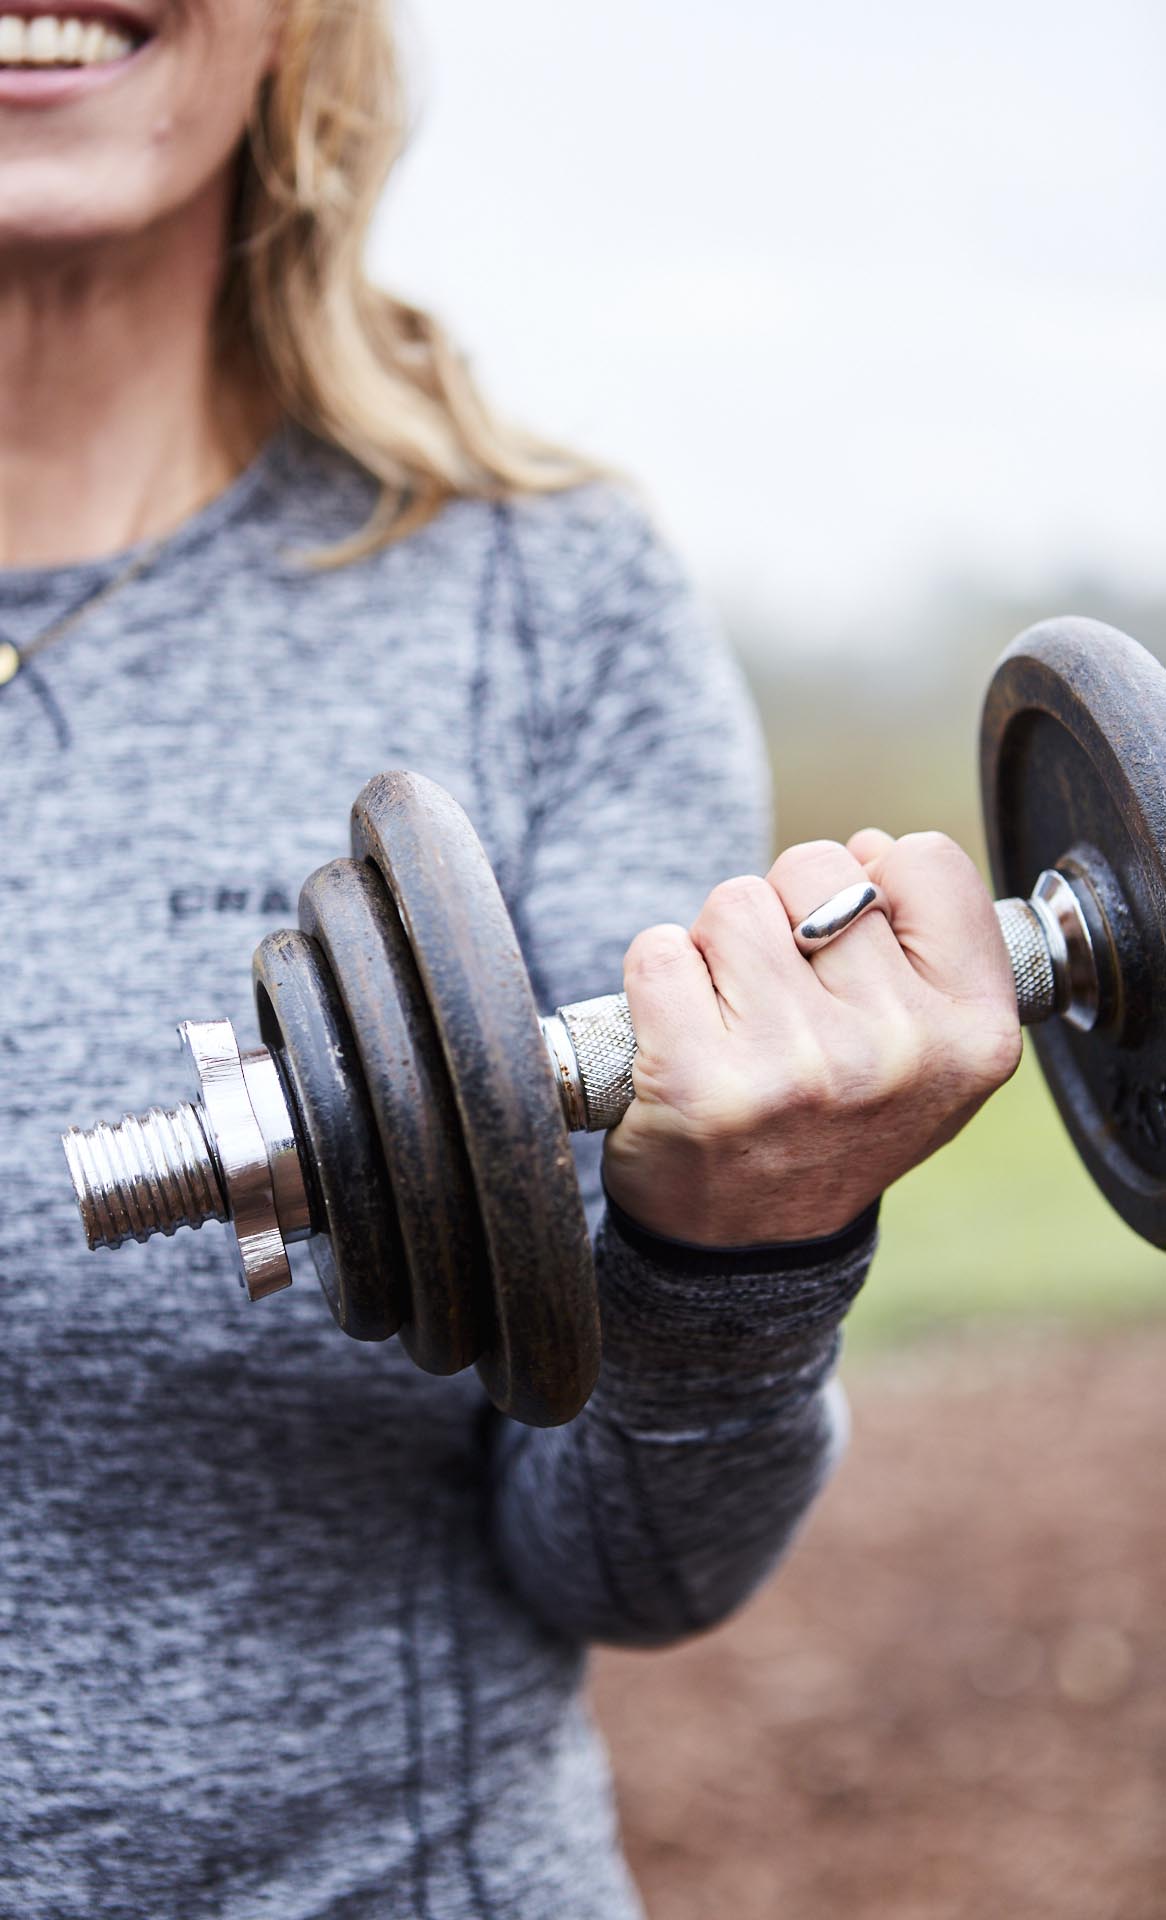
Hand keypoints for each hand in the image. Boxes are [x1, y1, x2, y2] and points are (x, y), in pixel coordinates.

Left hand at [602, 830, 1021, 1245]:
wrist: (750, 1248)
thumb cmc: (833, 1122)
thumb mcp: (929, 1051)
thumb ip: (924, 944)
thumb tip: (866, 847)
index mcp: (973, 1034)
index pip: (929, 861)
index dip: (879, 881)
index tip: (854, 945)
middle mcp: (896, 1049)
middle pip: (820, 866)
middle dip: (786, 910)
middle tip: (782, 996)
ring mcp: (797, 1065)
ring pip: (733, 902)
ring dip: (717, 947)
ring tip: (732, 1019)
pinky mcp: (697, 1078)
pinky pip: (658, 949)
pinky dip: (655, 979)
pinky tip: (680, 1037)